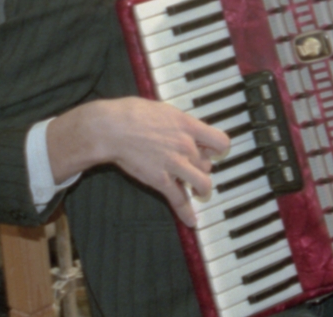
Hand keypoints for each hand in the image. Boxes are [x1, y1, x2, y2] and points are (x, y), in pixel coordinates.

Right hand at [48, 97, 229, 227]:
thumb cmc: (131, 114)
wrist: (112, 129)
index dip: (217, 149)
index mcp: (187, 126)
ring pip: (203, 183)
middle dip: (201, 166)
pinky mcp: (161, 180)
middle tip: (192, 167)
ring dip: (202, 189)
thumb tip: (184, 127)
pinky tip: (191, 221)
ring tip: (199, 191)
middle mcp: (186, 146)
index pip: (220, 141)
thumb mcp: (163, 110)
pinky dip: (186, 212)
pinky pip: (179, 200)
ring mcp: (175, 164)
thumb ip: (178, 122)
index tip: (212, 151)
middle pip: (208, 164)